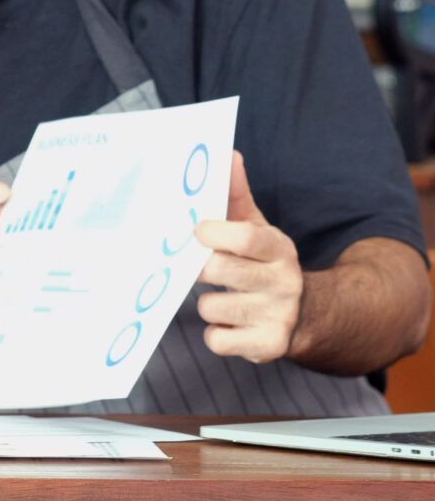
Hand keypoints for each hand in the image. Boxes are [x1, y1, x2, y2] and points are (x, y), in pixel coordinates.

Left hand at [192, 152, 301, 363]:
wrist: (305, 313)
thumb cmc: (263, 262)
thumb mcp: (256, 228)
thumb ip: (235, 195)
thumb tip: (226, 155)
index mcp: (278, 248)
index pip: (246, 237)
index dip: (213, 233)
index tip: (197, 232)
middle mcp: (282, 282)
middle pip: (220, 271)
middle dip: (198, 268)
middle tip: (195, 267)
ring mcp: (277, 316)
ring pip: (212, 307)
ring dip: (207, 303)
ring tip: (222, 297)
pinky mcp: (267, 346)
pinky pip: (218, 340)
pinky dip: (216, 333)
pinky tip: (229, 323)